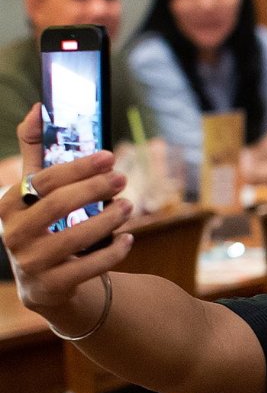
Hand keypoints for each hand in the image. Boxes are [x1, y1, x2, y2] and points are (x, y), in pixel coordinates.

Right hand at [0, 104, 132, 311]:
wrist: (46, 282)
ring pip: (74, 237)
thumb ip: (35, 151)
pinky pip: (87, 268)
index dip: (78, 167)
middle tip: (122, 179)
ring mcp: (30, 262)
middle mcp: (13, 234)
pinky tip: (128, 239)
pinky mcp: (50, 286)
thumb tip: (38, 107)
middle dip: (94, 189)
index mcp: (9, 205)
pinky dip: (112, 252)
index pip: (44, 180)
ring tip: (128, 206)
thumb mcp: (36, 190)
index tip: (109, 156)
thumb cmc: (45, 224)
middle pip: (57, 206)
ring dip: (107, 219)